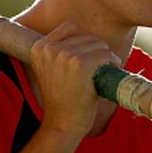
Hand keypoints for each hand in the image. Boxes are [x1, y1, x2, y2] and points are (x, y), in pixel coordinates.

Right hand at [30, 22, 120, 137]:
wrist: (61, 124)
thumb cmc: (61, 99)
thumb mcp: (50, 70)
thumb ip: (58, 51)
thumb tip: (85, 35)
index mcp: (39, 47)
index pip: (70, 27)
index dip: (82, 41)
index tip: (84, 58)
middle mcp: (50, 48)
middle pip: (86, 36)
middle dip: (96, 50)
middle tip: (95, 70)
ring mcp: (65, 55)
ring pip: (98, 44)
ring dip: (105, 57)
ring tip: (100, 73)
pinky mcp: (80, 64)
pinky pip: (105, 54)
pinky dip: (112, 62)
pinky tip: (108, 73)